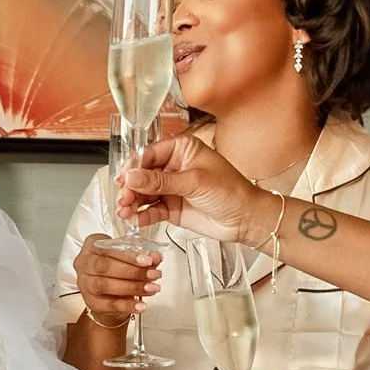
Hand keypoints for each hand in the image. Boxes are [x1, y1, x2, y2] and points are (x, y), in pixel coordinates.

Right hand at [73, 237, 160, 326]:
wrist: (110, 294)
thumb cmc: (118, 270)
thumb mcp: (133, 259)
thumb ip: (145, 257)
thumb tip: (156, 257)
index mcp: (93, 245)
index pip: (108, 247)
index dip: (129, 255)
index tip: (147, 260)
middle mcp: (84, 263)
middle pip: (104, 266)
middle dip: (132, 271)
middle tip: (152, 274)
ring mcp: (85, 283)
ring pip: (105, 284)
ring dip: (132, 287)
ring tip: (150, 288)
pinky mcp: (91, 301)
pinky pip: (109, 304)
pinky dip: (127, 305)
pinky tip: (141, 304)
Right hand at [120, 133, 270, 245]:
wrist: (245, 219)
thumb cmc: (230, 191)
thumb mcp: (194, 182)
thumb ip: (161, 181)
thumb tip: (132, 176)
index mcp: (182, 149)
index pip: (150, 154)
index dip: (134, 166)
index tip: (123, 178)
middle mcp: (174, 167)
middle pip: (142, 174)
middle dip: (130, 187)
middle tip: (123, 198)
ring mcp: (171, 188)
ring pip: (143, 193)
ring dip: (132, 202)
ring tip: (125, 211)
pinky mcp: (171, 208)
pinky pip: (150, 210)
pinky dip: (141, 215)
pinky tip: (134, 219)